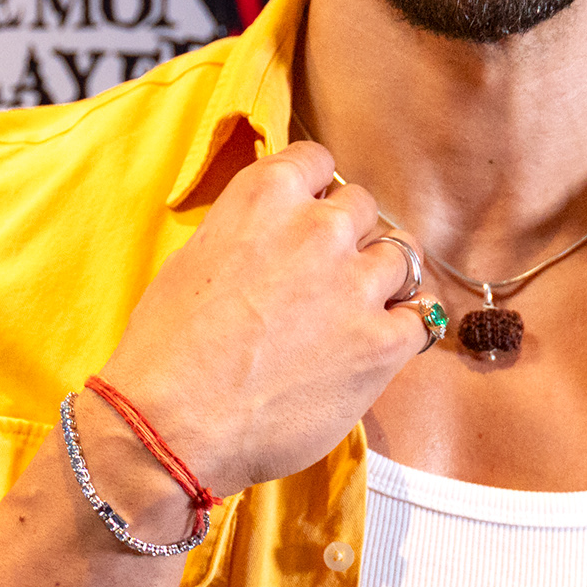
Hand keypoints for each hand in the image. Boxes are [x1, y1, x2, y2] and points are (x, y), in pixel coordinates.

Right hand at [98, 141, 432, 493]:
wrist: (172, 425)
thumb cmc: (166, 350)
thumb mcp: (194, 260)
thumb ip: (247, 232)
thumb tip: (269, 237)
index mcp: (265, 195)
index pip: (319, 160)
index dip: (318, 190)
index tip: (312, 213)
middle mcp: (318, 227)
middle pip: (363, 206)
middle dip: (349, 236)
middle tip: (326, 276)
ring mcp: (356, 285)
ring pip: (402, 255)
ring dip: (382, 278)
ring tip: (357, 311)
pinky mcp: (382, 343)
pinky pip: (421, 317)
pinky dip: (405, 329)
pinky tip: (381, 345)